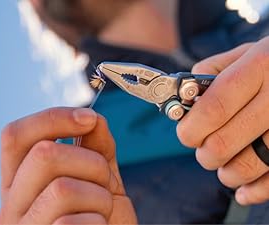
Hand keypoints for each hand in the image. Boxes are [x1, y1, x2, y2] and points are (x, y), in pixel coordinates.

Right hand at [0, 107, 136, 223]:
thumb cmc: (101, 218)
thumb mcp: (99, 179)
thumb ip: (96, 149)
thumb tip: (94, 120)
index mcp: (20, 181)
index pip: (16, 136)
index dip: (54, 118)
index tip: (89, 118)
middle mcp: (12, 204)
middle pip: (44, 154)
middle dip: (91, 162)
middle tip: (104, 181)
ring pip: (63, 188)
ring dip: (99, 196)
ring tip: (103, 209)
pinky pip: (74, 222)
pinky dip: (99, 221)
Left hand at [177, 37, 268, 204]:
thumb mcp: (244, 53)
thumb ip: (211, 71)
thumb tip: (185, 97)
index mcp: (257, 68)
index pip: (213, 108)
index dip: (191, 127)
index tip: (185, 133)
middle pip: (223, 142)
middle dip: (204, 153)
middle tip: (202, 148)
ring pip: (248, 166)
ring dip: (226, 173)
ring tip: (222, 165)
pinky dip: (254, 191)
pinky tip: (243, 190)